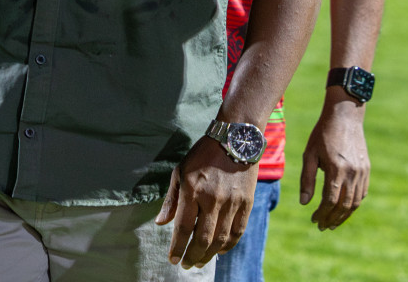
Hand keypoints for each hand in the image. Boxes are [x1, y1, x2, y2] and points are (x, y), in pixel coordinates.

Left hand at [155, 136, 256, 268]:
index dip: (177, 247)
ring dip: (209, 254)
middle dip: (192, 255)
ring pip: (221, 238)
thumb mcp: (180, 171)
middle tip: (186, 265)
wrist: (235, 141)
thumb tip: (160, 223)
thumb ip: (172, 200)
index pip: (184, 227)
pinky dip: (228, 245)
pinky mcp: (246, 204)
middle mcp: (212, 199)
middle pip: (202, 238)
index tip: (172, 259)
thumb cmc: (202, 156)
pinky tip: (218, 252)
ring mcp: (232, 203)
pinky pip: (238, 232)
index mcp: (192, 190)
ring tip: (199, 262)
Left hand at [300, 99, 369, 229]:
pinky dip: (353, 204)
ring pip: (355, 202)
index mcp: (337, 169)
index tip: (314, 220)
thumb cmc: (322, 134)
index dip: (322, 213)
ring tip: (333, 223)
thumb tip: (304, 203)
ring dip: (344, 215)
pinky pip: (362, 193)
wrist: (345, 117)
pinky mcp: (367, 170)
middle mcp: (352, 173)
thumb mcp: (309, 154)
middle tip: (322, 227)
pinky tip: (344, 208)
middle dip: (333, 218)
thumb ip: (307, 179)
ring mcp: (362, 172)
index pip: (330, 200)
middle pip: (344, 204)